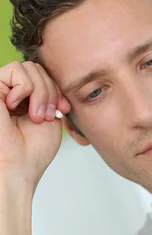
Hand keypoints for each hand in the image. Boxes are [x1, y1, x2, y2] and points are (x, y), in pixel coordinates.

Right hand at [0, 60, 70, 191]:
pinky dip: (25, 89)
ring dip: (40, 92)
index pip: (44, 76)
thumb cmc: (33, 151)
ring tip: (35, 115)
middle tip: (45, 116)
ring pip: (28, 67)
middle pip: (37, 69)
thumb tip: (53, 76)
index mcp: (25, 99)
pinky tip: (16, 108)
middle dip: (49, 92)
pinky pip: (16, 70)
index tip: (63, 111)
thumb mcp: (51, 117)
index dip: (57, 90)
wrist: (19, 166)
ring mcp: (0, 89)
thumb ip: (51, 93)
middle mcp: (11, 92)